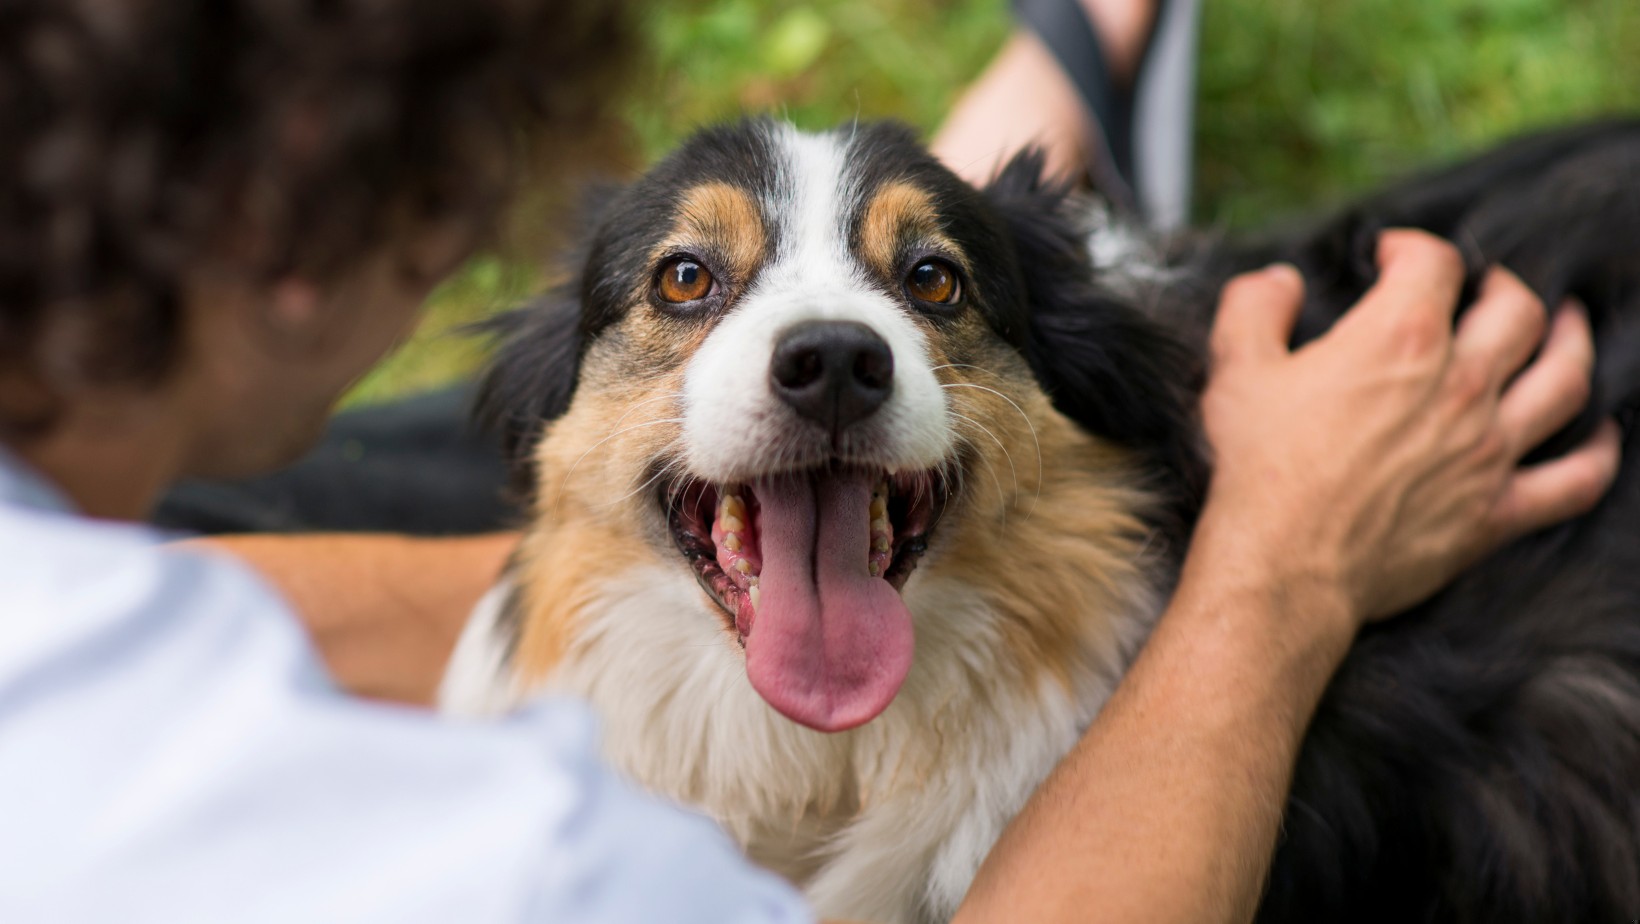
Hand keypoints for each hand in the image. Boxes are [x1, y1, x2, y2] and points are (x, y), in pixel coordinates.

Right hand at [1197, 229, 1619, 624]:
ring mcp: (1488, 449)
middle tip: (1483, 289)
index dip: (1414, 248)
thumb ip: (1254, 307)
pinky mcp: (1495, 510)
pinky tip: (1602, 438)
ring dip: (1571, 344)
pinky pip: (1575, 480)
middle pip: (1518, 310)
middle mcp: (1460, 384)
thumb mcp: (1236, 369)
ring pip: (1564, 380)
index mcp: (1399, 338)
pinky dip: (1598, 456)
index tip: (1392, 257)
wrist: (1283, 563)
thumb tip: (1280, 281)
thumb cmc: (1259, 467)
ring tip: (1565, 327)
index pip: (1436, 263)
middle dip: (1501, 286)